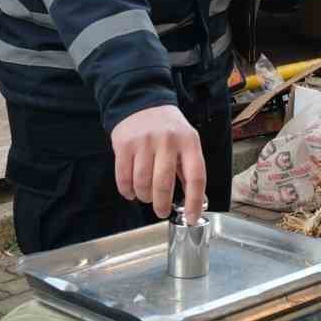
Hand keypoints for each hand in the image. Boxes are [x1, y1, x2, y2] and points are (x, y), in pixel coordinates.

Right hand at [111, 105, 206, 220]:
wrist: (141, 102)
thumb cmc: (168, 128)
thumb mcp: (187, 142)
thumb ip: (189, 170)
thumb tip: (197, 202)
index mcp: (188, 142)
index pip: (196, 176)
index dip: (194, 201)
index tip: (191, 218)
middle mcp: (167, 141)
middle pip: (164, 183)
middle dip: (162, 204)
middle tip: (161, 211)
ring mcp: (144, 142)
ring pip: (142, 182)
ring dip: (144, 196)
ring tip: (146, 196)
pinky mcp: (124, 144)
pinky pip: (124, 177)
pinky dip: (127, 190)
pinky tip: (132, 191)